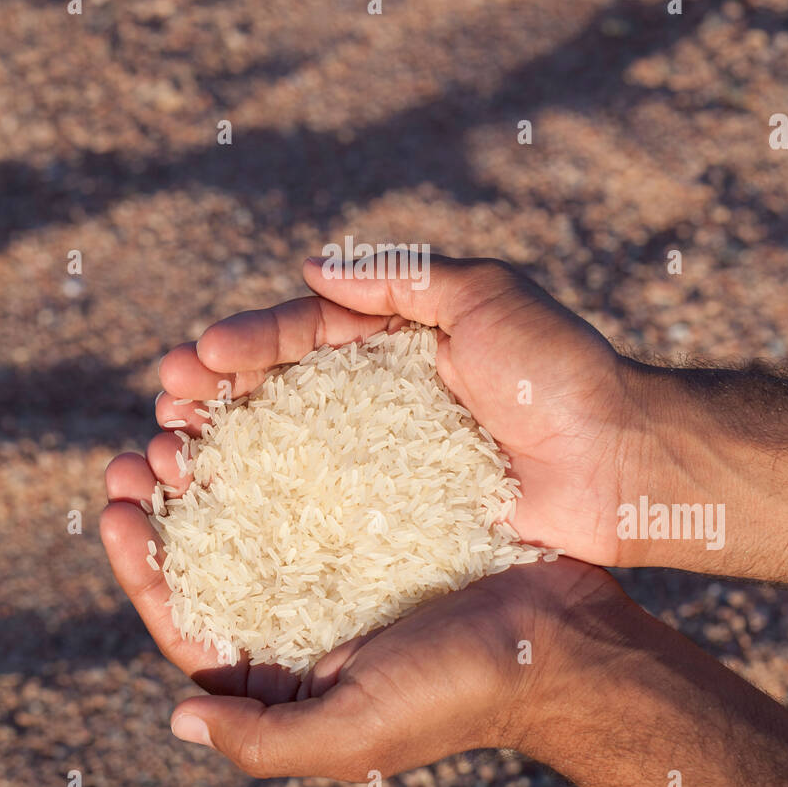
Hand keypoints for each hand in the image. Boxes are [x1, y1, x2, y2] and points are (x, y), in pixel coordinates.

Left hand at [100, 455, 621, 775]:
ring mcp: (342, 568)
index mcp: (287, 677)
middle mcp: (305, 621)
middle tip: (141, 453)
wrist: (565, 641)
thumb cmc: (458, 694)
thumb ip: (263, 739)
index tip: (114, 510)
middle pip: (212, 560)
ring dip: (213, 467)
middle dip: (166, 506)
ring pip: (254, 510)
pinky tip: (257, 405)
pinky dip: (277, 445)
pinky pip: (313, 479)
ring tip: (182, 419)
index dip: (140, 569)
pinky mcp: (380, 523)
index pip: (189, 625)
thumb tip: (175, 720)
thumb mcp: (352, 731)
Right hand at [150, 256, 642, 567]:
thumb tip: (309, 269)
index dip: (249, 342)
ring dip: (229, 446)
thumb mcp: (486, 295)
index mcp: (402, 341)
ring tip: (175, 450)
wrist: (622, 463)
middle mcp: (387, 399)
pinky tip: (225, 508)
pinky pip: (328, 506)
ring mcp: (390, 460)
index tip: (196, 358)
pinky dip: (273, 503)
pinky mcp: (402, 517)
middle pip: (284, 390)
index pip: (308, 333)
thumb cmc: (558, 371)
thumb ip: (402, 276)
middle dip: (220, 392)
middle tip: (165, 402)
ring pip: (292, 448)